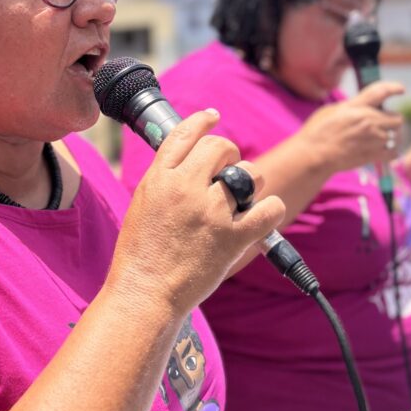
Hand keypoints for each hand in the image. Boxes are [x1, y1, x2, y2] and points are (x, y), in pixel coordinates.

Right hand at [111, 110, 284, 315]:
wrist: (144, 293)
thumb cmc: (140, 254)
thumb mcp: (143, 204)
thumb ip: (165, 181)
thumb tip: (188, 165)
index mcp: (160, 178)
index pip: (185, 133)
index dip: (203, 121)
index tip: (213, 118)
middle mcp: (186, 188)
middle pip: (221, 148)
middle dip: (230, 155)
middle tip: (229, 172)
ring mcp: (212, 212)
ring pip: (249, 175)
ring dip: (251, 184)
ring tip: (242, 201)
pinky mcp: (233, 237)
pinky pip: (269, 208)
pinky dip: (270, 210)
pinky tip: (261, 216)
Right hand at [297, 81, 404, 174]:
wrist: (314, 155)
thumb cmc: (317, 132)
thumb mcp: (331, 110)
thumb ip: (351, 106)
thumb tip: (364, 106)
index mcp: (355, 107)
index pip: (381, 91)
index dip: (394, 88)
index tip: (401, 89)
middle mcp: (367, 121)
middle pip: (397, 117)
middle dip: (391, 119)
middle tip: (381, 124)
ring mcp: (372, 139)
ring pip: (397, 135)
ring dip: (391, 135)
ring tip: (379, 138)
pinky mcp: (373, 155)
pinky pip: (394, 152)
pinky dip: (391, 151)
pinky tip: (383, 150)